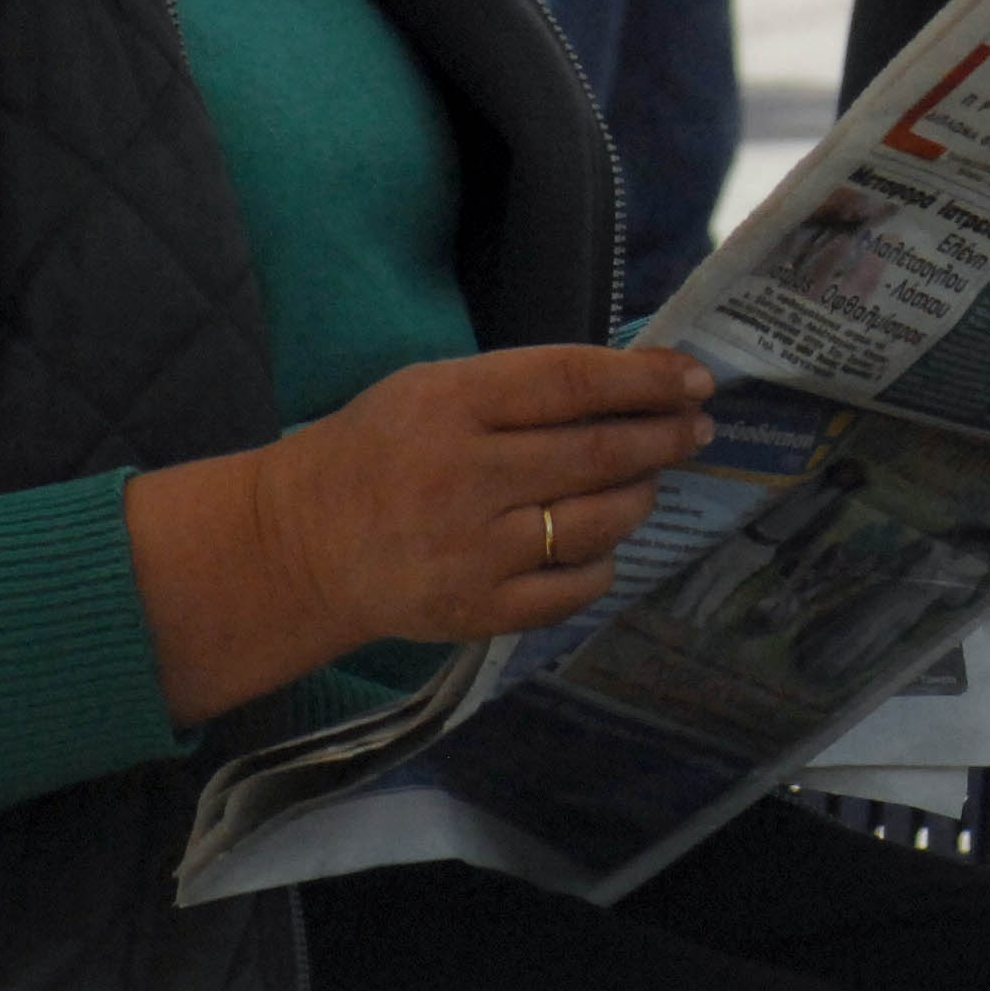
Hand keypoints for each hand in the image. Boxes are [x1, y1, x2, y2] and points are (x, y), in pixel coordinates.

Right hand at [125, 346, 717, 727]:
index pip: (573, 382)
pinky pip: (575, 587)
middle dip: (664, 437)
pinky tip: (600, 542)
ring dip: (641, 497)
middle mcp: (463, 477)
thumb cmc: (377, 451)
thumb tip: (636, 381)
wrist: (294, 547)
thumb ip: (525, 386)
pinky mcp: (475, 611)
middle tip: (695, 429)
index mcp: (450, 405)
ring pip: (598, 521)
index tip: (695, 379)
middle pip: (598, 453)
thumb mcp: (433, 391)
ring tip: (648, 481)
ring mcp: (471, 552)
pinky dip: (604, 561)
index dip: (646, 380)